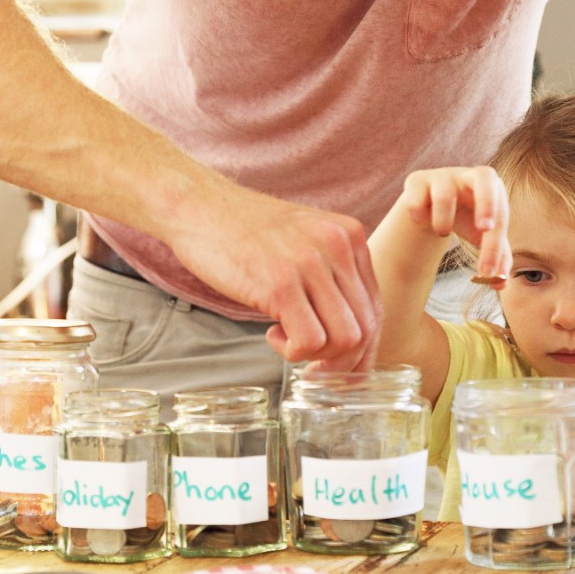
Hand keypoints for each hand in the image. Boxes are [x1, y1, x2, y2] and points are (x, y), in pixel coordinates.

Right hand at [170, 188, 381, 371]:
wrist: (198, 206)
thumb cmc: (244, 231)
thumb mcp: (304, 240)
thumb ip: (331, 274)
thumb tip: (350, 334)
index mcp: (350, 236)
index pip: (375, 309)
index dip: (362, 349)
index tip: (341, 367)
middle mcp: (338, 246)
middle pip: (365, 328)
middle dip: (341, 361)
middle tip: (311, 365)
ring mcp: (310, 264)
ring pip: (345, 339)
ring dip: (316, 356)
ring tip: (286, 339)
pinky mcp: (280, 284)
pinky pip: (310, 341)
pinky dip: (293, 351)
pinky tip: (271, 334)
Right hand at [397, 166, 510, 282]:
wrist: (431, 203)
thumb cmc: (466, 219)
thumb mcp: (482, 238)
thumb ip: (496, 258)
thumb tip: (500, 282)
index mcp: (492, 188)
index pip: (500, 214)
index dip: (495, 244)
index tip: (486, 270)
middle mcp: (469, 176)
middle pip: (485, 176)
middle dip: (487, 203)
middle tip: (483, 230)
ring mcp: (442, 175)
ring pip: (444, 196)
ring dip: (443, 222)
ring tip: (442, 231)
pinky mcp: (417, 180)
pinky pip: (416, 201)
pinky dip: (418, 217)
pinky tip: (421, 220)